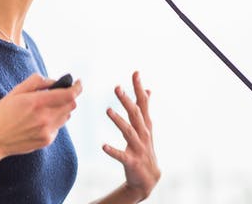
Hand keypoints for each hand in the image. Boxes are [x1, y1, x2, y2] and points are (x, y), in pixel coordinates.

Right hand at [0, 73, 81, 156]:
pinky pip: (58, 127)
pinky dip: (54, 121)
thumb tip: (53, 81)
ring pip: (66, 116)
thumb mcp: (16, 91)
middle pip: (71, 105)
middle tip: (60, 94)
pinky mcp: (47, 140)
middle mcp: (46, 118)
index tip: (79, 82)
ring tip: (46, 108)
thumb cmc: (3, 113)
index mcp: (38, 102)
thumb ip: (36, 82)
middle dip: (68, 97)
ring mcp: (47, 131)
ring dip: (62, 109)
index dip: (78, 87)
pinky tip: (39, 121)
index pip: (69, 94)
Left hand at [103, 71, 160, 200]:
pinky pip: (121, 155)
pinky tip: (103, 146)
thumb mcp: (147, 127)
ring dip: (118, 121)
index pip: (143, 103)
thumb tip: (148, 89)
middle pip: (135, 114)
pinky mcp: (131, 161)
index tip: (135, 72)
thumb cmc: (145, 149)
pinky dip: (113, 150)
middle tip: (117, 87)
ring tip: (108, 110)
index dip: (139, 88)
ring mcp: (138, 148)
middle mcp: (144, 134)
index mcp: (145, 125)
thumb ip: (145, 109)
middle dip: (127, 100)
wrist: (149, 178)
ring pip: (128, 132)